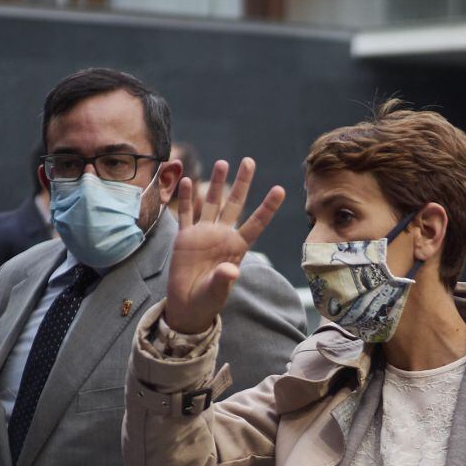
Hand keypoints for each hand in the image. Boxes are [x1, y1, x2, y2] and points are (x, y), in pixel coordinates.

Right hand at [164, 158, 284, 333]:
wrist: (187, 305)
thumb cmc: (207, 301)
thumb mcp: (217, 292)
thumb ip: (224, 280)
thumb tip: (230, 271)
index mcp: (236, 248)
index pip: (255, 223)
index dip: (267, 207)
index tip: (279, 189)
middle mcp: (222, 236)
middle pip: (235, 204)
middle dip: (242, 183)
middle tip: (249, 161)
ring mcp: (204, 234)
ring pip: (212, 203)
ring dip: (215, 183)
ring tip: (222, 162)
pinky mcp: (185, 238)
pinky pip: (187, 214)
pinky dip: (186, 198)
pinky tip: (186, 180)